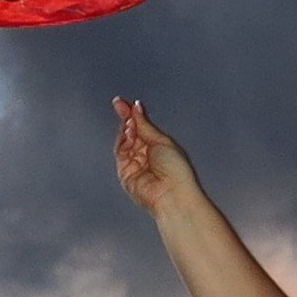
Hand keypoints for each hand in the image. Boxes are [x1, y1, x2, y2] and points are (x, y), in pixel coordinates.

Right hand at [112, 98, 202, 218]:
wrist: (171, 193)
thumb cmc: (176, 170)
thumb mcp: (161, 140)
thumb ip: (145, 125)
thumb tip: (136, 108)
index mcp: (158, 146)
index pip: (141, 127)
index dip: (132, 114)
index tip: (123, 102)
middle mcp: (145, 155)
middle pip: (131, 132)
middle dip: (125, 118)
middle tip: (120, 104)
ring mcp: (134, 164)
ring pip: (124, 141)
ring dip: (126, 130)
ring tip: (130, 124)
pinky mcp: (125, 173)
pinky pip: (120, 153)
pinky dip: (123, 141)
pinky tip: (129, 133)